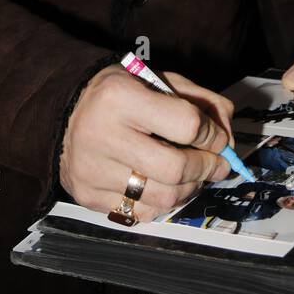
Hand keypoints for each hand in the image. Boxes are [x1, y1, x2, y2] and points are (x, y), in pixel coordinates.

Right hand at [59, 64, 234, 221]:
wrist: (65, 109)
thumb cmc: (121, 93)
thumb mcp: (159, 81)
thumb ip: (200, 102)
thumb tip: (228, 140)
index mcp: (121, 97)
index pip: (186, 124)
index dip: (212, 135)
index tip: (217, 138)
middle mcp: (102, 135)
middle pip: (175, 169)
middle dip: (206, 169)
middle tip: (216, 165)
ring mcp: (92, 169)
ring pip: (161, 198)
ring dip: (188, 190)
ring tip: (192, 176)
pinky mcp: (86, 194)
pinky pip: (139, 212)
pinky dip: (161, 204)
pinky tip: (162, 186)